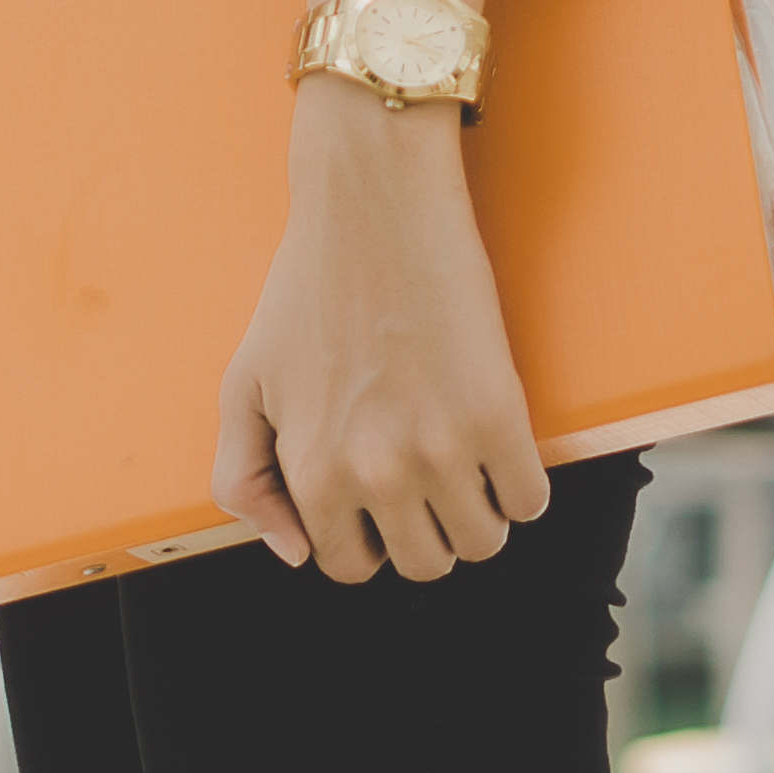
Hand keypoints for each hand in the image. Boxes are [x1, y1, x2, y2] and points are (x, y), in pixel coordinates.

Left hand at [211, 81, 549, 582]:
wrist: (373, 207)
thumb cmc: (306, 290)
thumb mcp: (243, 383)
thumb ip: (243, 479)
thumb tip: (294, 552)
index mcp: (310, 470)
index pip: (346, 565)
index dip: (361, 534)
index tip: (373, 497)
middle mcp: (375, 472)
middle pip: (424, 563)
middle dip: (422, 529)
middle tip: (421, 475)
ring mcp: (441, 448)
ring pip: (482, 544)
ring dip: (477, 514)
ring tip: (460, 461)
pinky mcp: (498, 416)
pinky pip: (531, 502)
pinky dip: (520, 484)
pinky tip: (495, 441)